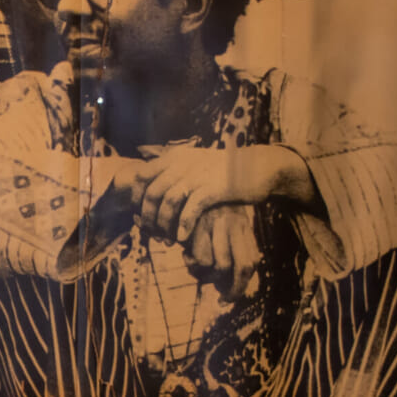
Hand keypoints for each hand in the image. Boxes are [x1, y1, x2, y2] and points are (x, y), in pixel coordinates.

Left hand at [128, 144, 315, 241]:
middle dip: (148, 217)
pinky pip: (190, 208)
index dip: (136, 199)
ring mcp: (198, 174)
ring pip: (168, 201)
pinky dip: (182, 225)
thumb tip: (153, 192)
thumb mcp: (196, 166)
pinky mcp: (213, 187)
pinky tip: (182, 238)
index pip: (142, 176)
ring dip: (163, 224)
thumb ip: (175, 174)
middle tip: (152, 234)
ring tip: (166, 240)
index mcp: (175, 156)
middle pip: (152, 192)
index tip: (140, 216)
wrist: (260, 167)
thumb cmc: (225, 173)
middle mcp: (183, 163)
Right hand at [185, 205, 261, 301]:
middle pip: (243, 267)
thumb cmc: (197, 215)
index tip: (228, 298)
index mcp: (243, 226)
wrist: (179, 186)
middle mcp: (235, 224)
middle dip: (233, 290)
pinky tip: (185, 254)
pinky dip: (192, 264)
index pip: (251, 262)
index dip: (242, 285)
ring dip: (206, 275)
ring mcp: (218, 224)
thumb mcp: (219, 228)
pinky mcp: (200, 226)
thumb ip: (227, 250)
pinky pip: (201, 259)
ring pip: (221, 266)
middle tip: (222, 300)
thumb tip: (230, 286)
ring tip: (193, 266)